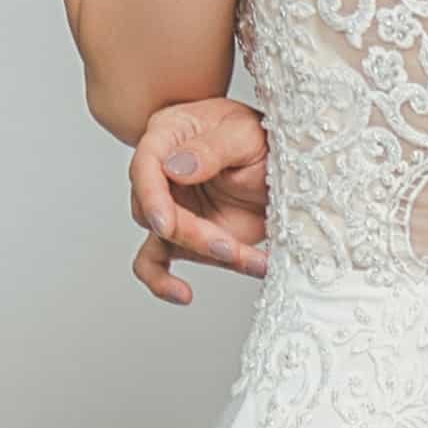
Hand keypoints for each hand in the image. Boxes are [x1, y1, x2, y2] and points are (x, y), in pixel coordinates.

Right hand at [128, 98, 267, 301]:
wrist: (283, 166)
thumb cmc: (259, 138)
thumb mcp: (244, 133)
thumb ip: (211, 148)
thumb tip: (175, 169)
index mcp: (168, 136)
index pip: (145, 165)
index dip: (152, 197)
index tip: (165, 224)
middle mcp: (160, 173)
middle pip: (154, 211)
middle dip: (192, 233)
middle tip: (229, 245)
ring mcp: (170, 207)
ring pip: (162, 240)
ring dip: (203, 253)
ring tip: (242, 257)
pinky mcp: (183, 236)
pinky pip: (157, 263)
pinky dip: (164, 282)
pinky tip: (183, 294)